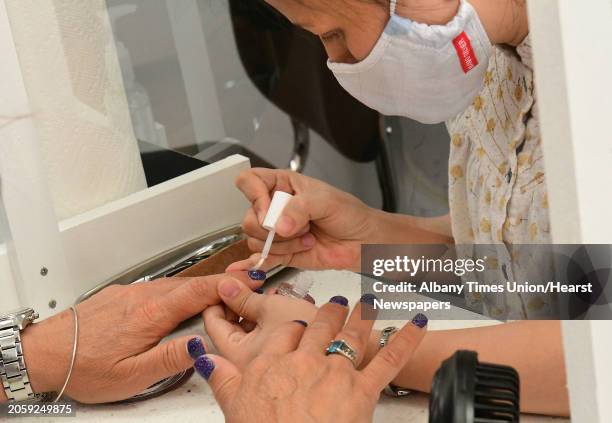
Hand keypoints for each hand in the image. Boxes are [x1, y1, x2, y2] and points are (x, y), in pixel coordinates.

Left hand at [20, 273, 260, 403]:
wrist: (45, 353)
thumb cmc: (84, 367)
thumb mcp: (133, 375)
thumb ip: (172, 358)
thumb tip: (204, 344)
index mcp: (151, 313)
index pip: (200, 290)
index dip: (229, 284)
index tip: (251, 279)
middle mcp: (144, 296)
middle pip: (192, 284)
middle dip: (220, 286)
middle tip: (243, 292)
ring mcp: (132, 293)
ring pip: (175, 286)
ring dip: (199, 290)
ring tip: (216, 302)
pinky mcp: (122, 296)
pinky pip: (159, 289)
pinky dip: (178, 293)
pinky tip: (179, 308)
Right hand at [195, 292, 427, 422]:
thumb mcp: (234, 409)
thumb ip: (221, 379)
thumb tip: (206, 358)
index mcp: (273, 363)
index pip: (285, 333)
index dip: (294, 327)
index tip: (298, 324)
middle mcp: (304, 361)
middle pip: (318, 326)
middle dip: (329, 312)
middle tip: (336, 303)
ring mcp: (335, 373)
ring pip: (350, 334)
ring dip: (362, 316)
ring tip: (368, 303)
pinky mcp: (362, 391)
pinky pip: (387, 360)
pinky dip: (405, 340)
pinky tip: (417, 323)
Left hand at [204, 277, 317, 369]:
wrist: (343, 349)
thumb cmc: (309, 336)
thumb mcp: (272, 307)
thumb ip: (244, 297)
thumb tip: (225, 285)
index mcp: (236, 355)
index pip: (212, 322)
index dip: (218, 298)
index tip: (227, 283)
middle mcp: (244, 367)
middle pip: (233, 327)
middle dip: (243, 303)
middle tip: (254, 286)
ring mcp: (261, 366)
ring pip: (252, 332)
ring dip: (262, 311)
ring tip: (277, 294)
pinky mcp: (278, 363)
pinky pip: (268, 339)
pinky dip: (274, 322)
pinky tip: (288, 307)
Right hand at [229, 168, 380, 271]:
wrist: (362, 242)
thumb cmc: (349, 214)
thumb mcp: (325, 201)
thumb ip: (299, 208)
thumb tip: (278, 226)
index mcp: (282, 184)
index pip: (249, 181)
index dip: (254, 196)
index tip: (269, 209)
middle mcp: (274, 206)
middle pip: (249, 218)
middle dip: (273, 227)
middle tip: (300, 226)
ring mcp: (275, 231)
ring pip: (255, 239)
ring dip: (283, 243)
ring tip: (308, 238)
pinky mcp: (280, 252)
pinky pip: (263, 257)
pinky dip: (276, 257)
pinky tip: (297, 250)